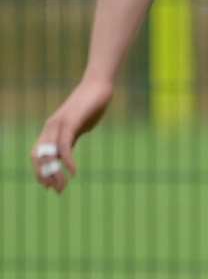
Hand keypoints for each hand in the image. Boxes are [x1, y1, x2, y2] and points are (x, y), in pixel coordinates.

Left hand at [32, 76, 115, 192]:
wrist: (99, 86)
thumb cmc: (92, 105)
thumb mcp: (79, 126)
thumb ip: (71, 138)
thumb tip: (67, 152)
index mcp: (51, 130)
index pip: (37, 155)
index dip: (41, 172)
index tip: (49, 187)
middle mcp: (50, 128)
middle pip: (38, 157)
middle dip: (45, 176)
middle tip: (57, 191)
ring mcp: (58, 125)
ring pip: (49, 154)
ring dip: (55, 173)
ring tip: (63, 186)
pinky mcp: (70, 122)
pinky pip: (64, 146)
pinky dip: (68, 161)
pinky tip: (74, 172)